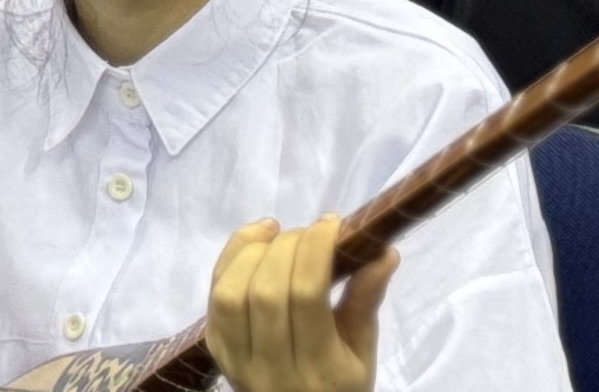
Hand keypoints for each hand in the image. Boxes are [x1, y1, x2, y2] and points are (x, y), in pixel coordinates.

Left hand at [206, 215, 392, 391]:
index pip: (307, 297)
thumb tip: (384, 251)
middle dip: (288, 247)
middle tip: (309, 233)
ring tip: (278, 235)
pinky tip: (255, 243)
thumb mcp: (362, 354)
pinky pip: (214, 297)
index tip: (331, 223)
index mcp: (318, 371)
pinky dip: (230, 260)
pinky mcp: (215, 350)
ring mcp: (237, 361)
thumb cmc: (337, 386)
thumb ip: (366, 302)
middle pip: (267, 292)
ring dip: (253, 250)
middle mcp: (272, 369)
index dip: (315, 249)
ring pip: (231, 293)